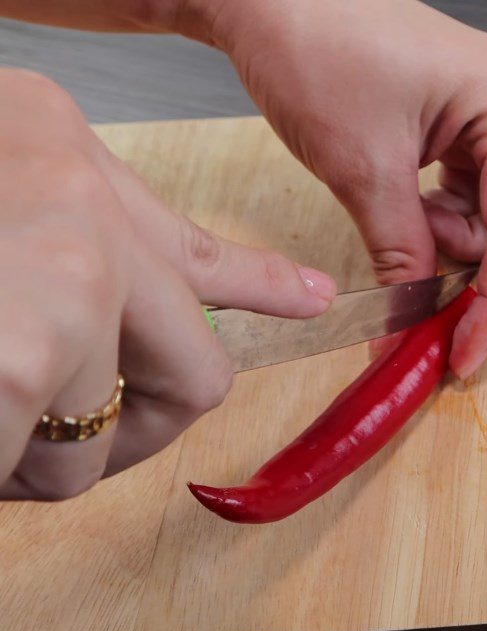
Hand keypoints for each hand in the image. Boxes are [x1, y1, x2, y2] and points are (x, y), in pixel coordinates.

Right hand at [0, 68, 334, 500]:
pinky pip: (38, 468)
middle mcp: (77, 214)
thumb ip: (147, 246)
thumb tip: (304, 294)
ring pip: (98, 446)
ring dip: (38, 462)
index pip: (205, 270)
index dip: (251, 305)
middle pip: (194, 379)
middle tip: (65, 434)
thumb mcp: (26, 191)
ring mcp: (50, 288)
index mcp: (66, 159)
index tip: (309, 307)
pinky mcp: (13, 366)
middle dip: (127, 433)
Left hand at [191, 0, 486, 377]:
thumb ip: (401, 254)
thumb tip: (411, 324)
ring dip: (485, 245)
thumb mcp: (363, 168)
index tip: (465, 352)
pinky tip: (415, 216)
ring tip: (419, 232)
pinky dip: (460, 227)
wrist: (273, 1)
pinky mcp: (466, 135)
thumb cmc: (318, 47)